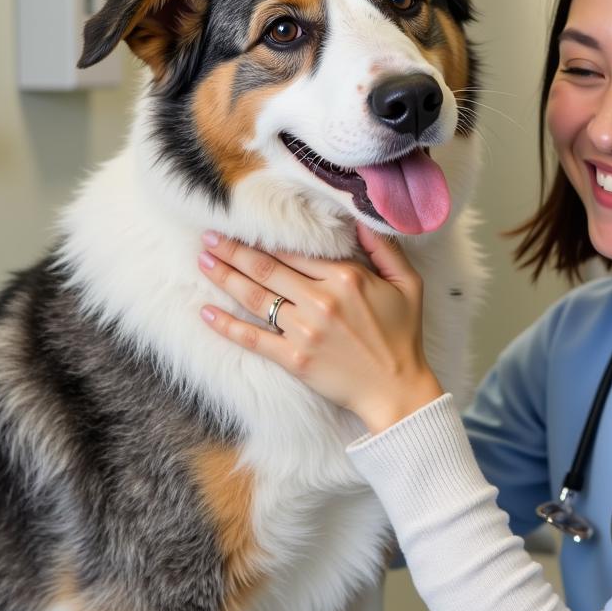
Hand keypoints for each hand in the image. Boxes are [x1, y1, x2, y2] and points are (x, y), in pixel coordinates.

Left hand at [197, 224, 442, 433]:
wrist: (397, 389)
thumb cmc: (402, 336)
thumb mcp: (408, 284)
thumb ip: (385, 249)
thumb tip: (361, 221)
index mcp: (346, 278)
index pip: (295, 252)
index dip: (265, 238)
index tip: (242, 226)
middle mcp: (320, 300)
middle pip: (266, 269)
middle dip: (234, 250)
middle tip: (209, 237)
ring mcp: (304, 331)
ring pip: (255, 297)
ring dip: (225, 277)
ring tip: (204, 261)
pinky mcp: (293, 359)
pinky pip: (252, 338)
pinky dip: (226, 325)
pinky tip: (206, 313)